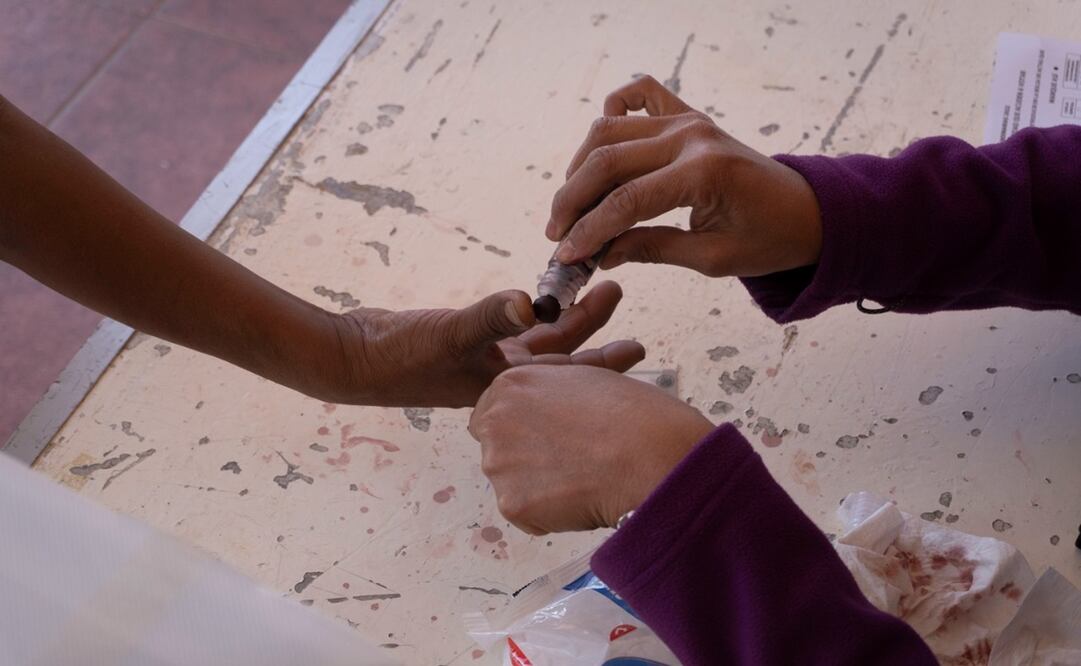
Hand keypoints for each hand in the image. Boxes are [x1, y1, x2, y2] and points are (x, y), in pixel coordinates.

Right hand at [314, 281, 644, 407]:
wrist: (353, 358)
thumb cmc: (400, 356)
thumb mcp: (450, 333)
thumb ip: (492, 317)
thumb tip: (530, 302)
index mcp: (507, 389)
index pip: (569, 380)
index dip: (606, 366)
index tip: (641, 348)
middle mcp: (503, 380)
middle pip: (562, 358)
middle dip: (593, 331)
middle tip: (618, 294)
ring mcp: (484, 362)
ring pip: (540, 342)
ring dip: (567, 317)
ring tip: (597, 287)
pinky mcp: (467, 345)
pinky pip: (513, 331)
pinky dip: (531, 316)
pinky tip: (546, 296)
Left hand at [468, 364, 713, 533]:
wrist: (648, 455)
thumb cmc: (630, 413)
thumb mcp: (583, 381)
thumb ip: (549, 396)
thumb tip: (545, 415)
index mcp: (510, 385)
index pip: (493, 410)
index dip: (521, 427)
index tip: (546, 437)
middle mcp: (494, 422)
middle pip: (495, 447)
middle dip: (523, 456)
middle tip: (567, 462)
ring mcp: (498, 465)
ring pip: (510, 483)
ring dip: (536, 486)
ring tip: (580, 480)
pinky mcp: (511, 504)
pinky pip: (526, 515)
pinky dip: (548, 514)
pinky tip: (580, 500)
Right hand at [547, 75, 821, 277]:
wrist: (808, 210)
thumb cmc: (769, 239)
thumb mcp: (712, 258)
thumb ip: (651, 249)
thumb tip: (598, 255)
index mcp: (704, 172)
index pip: (626, 201)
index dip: (588, 231)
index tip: (565, 258)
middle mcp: (691, 136)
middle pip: (607, 161)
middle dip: (572, 201)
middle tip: (556, 236)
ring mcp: (688, 119)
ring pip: (609, 131)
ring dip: (580, 168)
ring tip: (570, 207)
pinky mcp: (688, 114)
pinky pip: (639, 94)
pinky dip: (613, 111)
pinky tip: (601, 146)